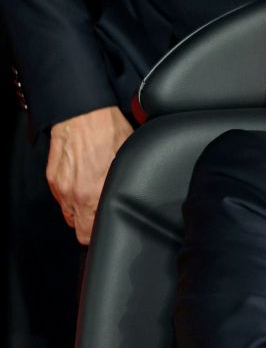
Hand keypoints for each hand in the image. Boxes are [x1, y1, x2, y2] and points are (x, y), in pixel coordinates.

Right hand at [47, 106, 132, 243]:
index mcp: (93, 193)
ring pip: (69, 213)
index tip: (108, 227)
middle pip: (78, 228)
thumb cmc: (108, 132)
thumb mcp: (129, 163)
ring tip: (94, 196)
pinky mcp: (52, 177)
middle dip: (90, 224)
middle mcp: (73, 194)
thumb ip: (124, 188)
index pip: (88, 234)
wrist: (82, 113)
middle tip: (103, 213)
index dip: (99, 233)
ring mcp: (60, 186)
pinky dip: (71, 195)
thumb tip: (130, 201)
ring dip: (81, 210)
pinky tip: (84, 182)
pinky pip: (61, 197)